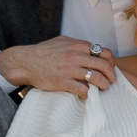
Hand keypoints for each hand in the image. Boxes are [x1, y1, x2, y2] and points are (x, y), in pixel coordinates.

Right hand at [0, 36, 116, 96]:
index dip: (111, 62)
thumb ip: (78, 45)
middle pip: (104, 66)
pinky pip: (83, 90)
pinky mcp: (62, 82)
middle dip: (111, 76)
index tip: (110, 69)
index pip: (104, 53)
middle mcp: (75, 56)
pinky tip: (88, 94)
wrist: (25, 62)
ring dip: (103, 85)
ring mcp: (69, 69)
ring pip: (96, 78)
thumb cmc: (44, 52)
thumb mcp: (63, 41)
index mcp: (78, 45)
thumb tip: (93, 50)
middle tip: (111, 81)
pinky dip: (89, 94)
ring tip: (103, 88)